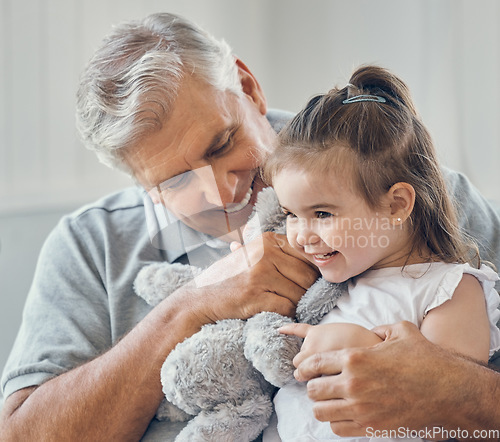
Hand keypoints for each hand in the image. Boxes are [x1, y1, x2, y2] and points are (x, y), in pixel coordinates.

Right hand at [178, 232, 318, 323]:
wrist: (199, 299)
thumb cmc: (229, 278)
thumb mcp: (251, 256)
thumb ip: (278, 253)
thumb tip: (312, 253)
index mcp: (267, 240)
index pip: (307, 255)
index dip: (314, 272)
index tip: (311, 283)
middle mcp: (265, 253)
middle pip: (307, 276)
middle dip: (308, 292)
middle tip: (301, 299)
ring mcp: (259, 274)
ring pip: (299, 294)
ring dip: (297, 305)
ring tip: (286, 306)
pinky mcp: (255, 296)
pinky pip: (287, 307)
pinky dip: (287, 314)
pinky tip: (278, 313)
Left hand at [292, 321, 473, 436]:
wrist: (450, 392)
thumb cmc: (426, 359)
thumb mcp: (401, 331)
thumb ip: (380, 328)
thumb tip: (371, 332)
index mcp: (355, 357)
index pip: (314, 363)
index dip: (304, 367)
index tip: (302, 370)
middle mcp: (353, 383)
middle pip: (313, 389)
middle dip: (313, 386)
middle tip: (319, 385)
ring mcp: (361, 407)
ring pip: (321, 411)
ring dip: (321, 405)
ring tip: (329, 400)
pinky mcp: (371, 426)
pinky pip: (338, 428)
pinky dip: (336, 421)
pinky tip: (343, 413)